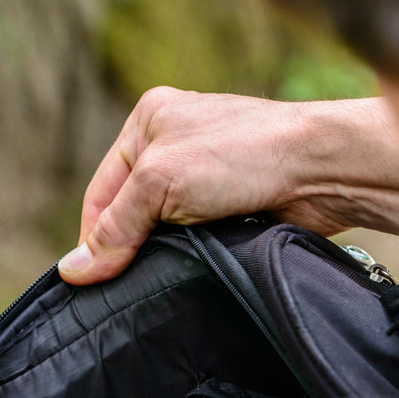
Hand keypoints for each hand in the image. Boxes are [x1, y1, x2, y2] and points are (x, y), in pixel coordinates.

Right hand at [58, 89, 398, 284]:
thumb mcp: (160, 184)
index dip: (95, 237)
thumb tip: (74, 271)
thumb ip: (115, 228)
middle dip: (130, 243)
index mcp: (148, 118)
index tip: (94, 279)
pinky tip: (195, 264)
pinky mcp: (234, 199)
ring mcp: (207, 169)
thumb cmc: (242, 156)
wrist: (324, 170)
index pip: (101, 190)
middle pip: (130, 208)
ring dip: (164, 249)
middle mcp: (175, 138)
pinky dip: (192, 251)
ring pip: (164, 224)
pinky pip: (195, 233)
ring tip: (167, 270)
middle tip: (130, 279)